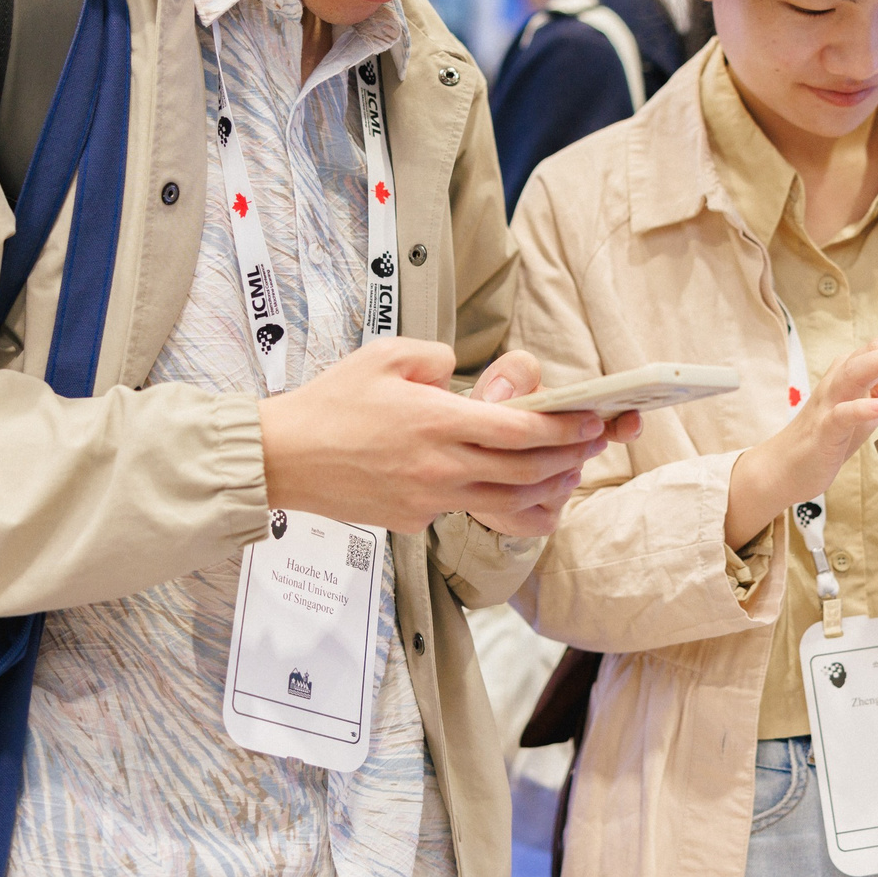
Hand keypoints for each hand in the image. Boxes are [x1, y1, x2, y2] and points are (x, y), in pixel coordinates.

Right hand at [260, 338, 615, 537]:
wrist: (284, 457)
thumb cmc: (331, 403)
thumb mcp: (386, 356)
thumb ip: (437, 357)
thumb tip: (464, 372)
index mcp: (437, 420)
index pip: (521, 429)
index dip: (564, 427)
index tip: (590, 420)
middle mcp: (440, 465)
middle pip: (526, 469)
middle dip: (569, 456)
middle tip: (593, 444)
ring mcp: (429, 499)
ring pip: (507, 500)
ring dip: (545, 486)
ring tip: (565, 470)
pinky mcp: (414, 520)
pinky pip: (470, 511)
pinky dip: (502, 504)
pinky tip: (515, 491)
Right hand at [724, 331, 877, 548]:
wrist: (788, 467)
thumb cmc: (831, 435)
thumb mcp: (866, 403)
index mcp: (855, 372)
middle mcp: (841, 378)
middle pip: (877, 349)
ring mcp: (830, 402)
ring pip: (857, 371)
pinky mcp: (823, 429)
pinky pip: (842, 414)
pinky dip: (862, 407)